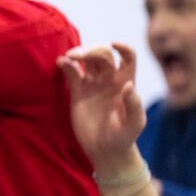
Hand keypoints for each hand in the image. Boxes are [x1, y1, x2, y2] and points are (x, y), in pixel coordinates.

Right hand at [57, 43, 147, 174]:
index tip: (113, 45)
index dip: (122, 48)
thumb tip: (127, 85)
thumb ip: (134, 105)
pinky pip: (70, 72)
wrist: (105, 150)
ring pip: (85, 60)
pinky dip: (65, 64)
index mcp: (126, 82)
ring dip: (77, 54)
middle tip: (80, 57)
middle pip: (102, 54)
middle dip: (92, 51)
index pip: (128, 57)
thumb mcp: (134, 124)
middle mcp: (109, 79)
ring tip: (69, 58)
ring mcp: (92, 84)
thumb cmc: (123, 137)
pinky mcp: (76, 91)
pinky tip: (61, 63)